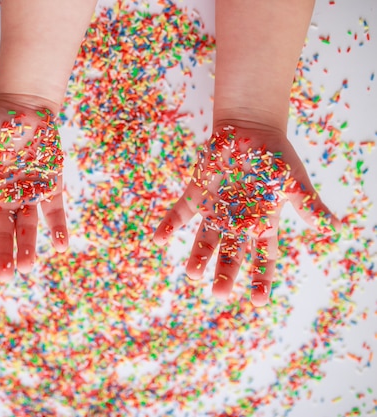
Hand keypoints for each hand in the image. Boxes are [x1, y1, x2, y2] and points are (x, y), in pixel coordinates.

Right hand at [0, 95, 68, 278]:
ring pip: (27, 226)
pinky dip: (58, 227)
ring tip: (28, 267)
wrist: (26, 106)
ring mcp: (29, 194)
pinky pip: (54, 211)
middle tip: (5, 276)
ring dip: (28, 247)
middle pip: (2, 232)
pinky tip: (61, 245)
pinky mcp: (51, 186)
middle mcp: (5, 197)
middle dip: (3, 254)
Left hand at [153, 123, 340, 305]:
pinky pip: (182, 212)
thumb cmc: (275, 156)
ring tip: (193, 274)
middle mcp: (237, 222)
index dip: (261, 279)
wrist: (249, 128)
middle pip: (231, 254)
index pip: (263, 257)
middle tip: (218, 292)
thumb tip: (334, 228)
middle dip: (225, 273)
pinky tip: (158, 238)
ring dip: (198, 256)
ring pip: (205, 239)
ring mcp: (216, 210)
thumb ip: (309, 205)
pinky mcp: (198, 194)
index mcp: (263, 222)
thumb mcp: (294, 181)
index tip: (259, 302)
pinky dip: (170, 224)